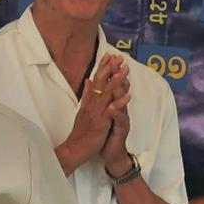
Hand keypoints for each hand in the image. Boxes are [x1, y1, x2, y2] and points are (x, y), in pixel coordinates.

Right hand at [59, 56, 124, 171]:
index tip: (109, 55)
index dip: (102, 67)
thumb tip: (88, 80)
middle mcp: (92, 104)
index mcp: (89, 101)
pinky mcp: (101, 123)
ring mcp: (96, 113)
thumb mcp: (83, 109)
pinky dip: (119, 102)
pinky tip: (128, 95)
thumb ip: (86, 94)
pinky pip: (112, 111)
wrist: (75, 148)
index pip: (96, 80)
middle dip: (109, 69)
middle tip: (118, 56)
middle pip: (100, 83)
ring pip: (106, 94)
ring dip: (115, 82)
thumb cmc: (81, 131)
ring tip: (124, 70)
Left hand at [99, 59, 132, 175]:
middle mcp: (120, 109)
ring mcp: (122, 119)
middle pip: (120, 90)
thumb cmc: (106, 134)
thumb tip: (92, 80)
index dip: (112, 71)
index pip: (113, 85)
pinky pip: (120, 121)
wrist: (111, 154)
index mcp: (113, 104)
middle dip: (120, 75)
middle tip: (121, 61)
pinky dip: (117, 113)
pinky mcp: (121, 131)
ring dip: (121, 91)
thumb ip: (98, 96)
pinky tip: (114, 107)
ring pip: (122, 103)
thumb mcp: (101, 113)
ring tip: (119, 79)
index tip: (110, 56)